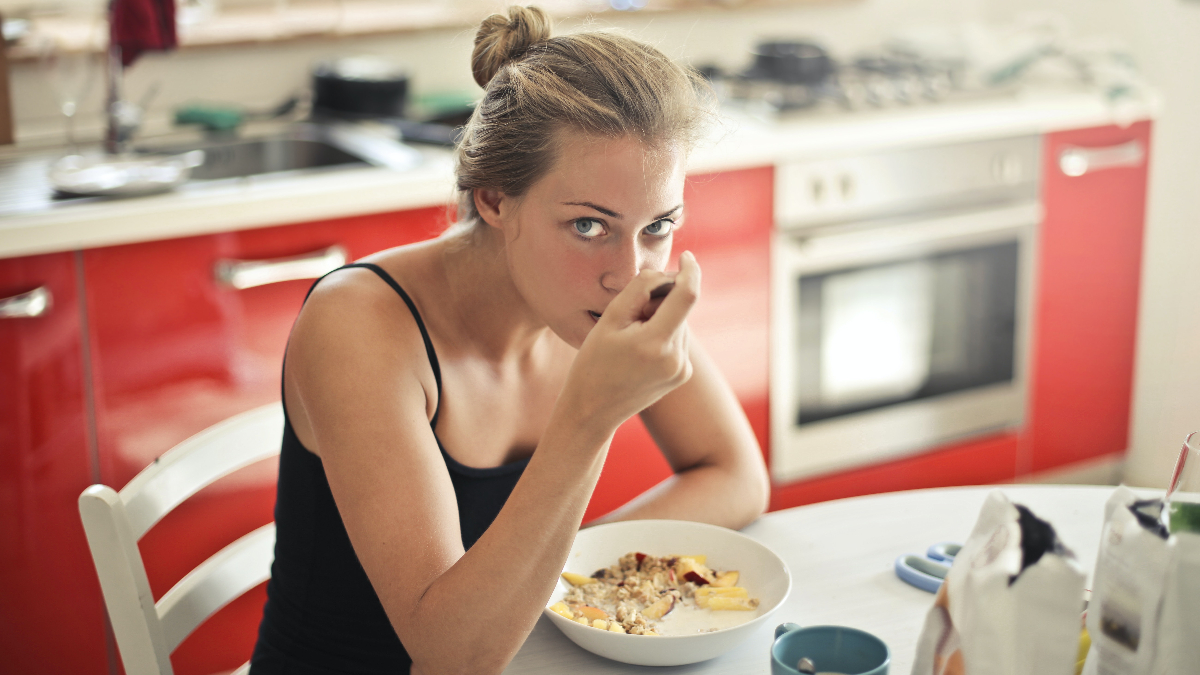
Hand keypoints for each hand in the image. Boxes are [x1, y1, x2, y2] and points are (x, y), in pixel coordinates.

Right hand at [560, 251, 701, 433]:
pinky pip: (678, 340)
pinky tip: (639, 351)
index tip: (687, 256)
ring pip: (680, 324)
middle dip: (661, 301)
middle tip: (630, 316)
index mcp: (656, 343)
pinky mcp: (682, 375)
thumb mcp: (610, 319)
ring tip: (630, 339)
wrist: (592, 410)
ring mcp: (682, 369)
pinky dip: (663, 334)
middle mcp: (676, 358)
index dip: (690, 271)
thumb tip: (666, 274)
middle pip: (681, 309)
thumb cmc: (593, 362)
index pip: (687, 295)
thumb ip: (640, 289)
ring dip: (661, 319)